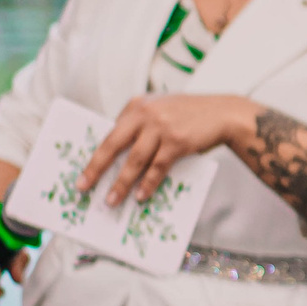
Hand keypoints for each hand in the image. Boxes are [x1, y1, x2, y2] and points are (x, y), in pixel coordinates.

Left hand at [82, 94, 253, 207]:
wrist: (223, 113)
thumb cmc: (190, 115)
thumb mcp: (161, 110)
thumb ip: (141, 126)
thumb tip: (120, 158)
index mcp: (136, 105)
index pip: (109, 132)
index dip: (95, 154)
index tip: (84, 171)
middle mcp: (145, 113)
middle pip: (113, 144)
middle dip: (96, 168)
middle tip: (83, 186)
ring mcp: (161, 127)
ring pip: (134, 160)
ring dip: (121, 183)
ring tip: (112, 200)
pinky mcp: (177, 141)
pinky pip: (157, 167)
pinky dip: (148, 183)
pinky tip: (141, 195)